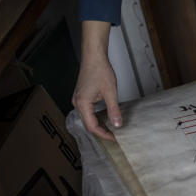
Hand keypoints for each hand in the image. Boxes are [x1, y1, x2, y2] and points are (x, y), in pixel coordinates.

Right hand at [72, 20, 121, 141]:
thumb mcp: (110, 92)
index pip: (92, 126)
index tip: (115, 138)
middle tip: (115, 137)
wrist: (94, 57)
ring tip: (112, 130)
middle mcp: (77, 103)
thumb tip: (117, 124)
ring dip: (99, 125)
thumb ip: (114, 110)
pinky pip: (88, 112)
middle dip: (102, 132)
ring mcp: (78, 100)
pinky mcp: (82, 96)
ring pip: (88, 118)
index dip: (104, 134)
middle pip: (88, 124)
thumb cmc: (100, 70)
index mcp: (82, 103)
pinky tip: (106, 119)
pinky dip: (97, 118)